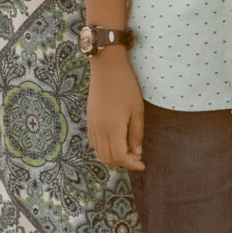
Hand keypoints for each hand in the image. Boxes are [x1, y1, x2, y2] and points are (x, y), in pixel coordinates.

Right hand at [87, 52, 145, 169]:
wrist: (107, 68)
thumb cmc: (126, 87)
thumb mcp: (137, 110)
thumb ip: (136, 134)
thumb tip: (137, 152)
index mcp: (113, 129)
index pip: (120, 157)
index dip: (131, 164)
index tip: (142, 164)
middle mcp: (99, 130)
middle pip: (108, 158)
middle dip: (123, 162)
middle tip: (136, 157)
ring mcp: (92, 125)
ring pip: (99, 152)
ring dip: (113, 157)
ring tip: (128, 150)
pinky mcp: (89, 120)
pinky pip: (94, 143)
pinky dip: (104, 149)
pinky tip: (115, 142)